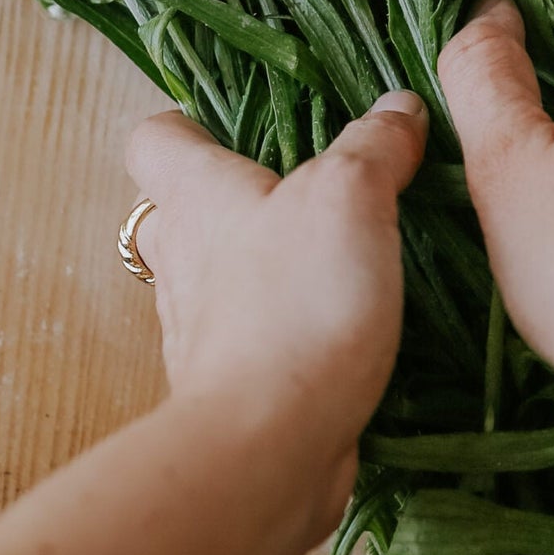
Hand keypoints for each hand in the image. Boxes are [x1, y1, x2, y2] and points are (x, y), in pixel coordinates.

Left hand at [126, 93, 427, 515]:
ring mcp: (202, 331)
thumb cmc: (294, 304)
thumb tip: (399, 106)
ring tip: (345, 256)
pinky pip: (257, 340)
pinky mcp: (234, 386)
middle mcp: (183, 262)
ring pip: (222, 280)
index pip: (154, 139)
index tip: (238, 124)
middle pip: (186, 212)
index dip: (187, 124)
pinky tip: (347, 328)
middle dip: (239, 198)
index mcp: (195, 199)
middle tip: (309, 190)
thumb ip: (375, 146)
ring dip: (269, 267)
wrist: (269, 447)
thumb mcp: (350, 198)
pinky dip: (291, 328)